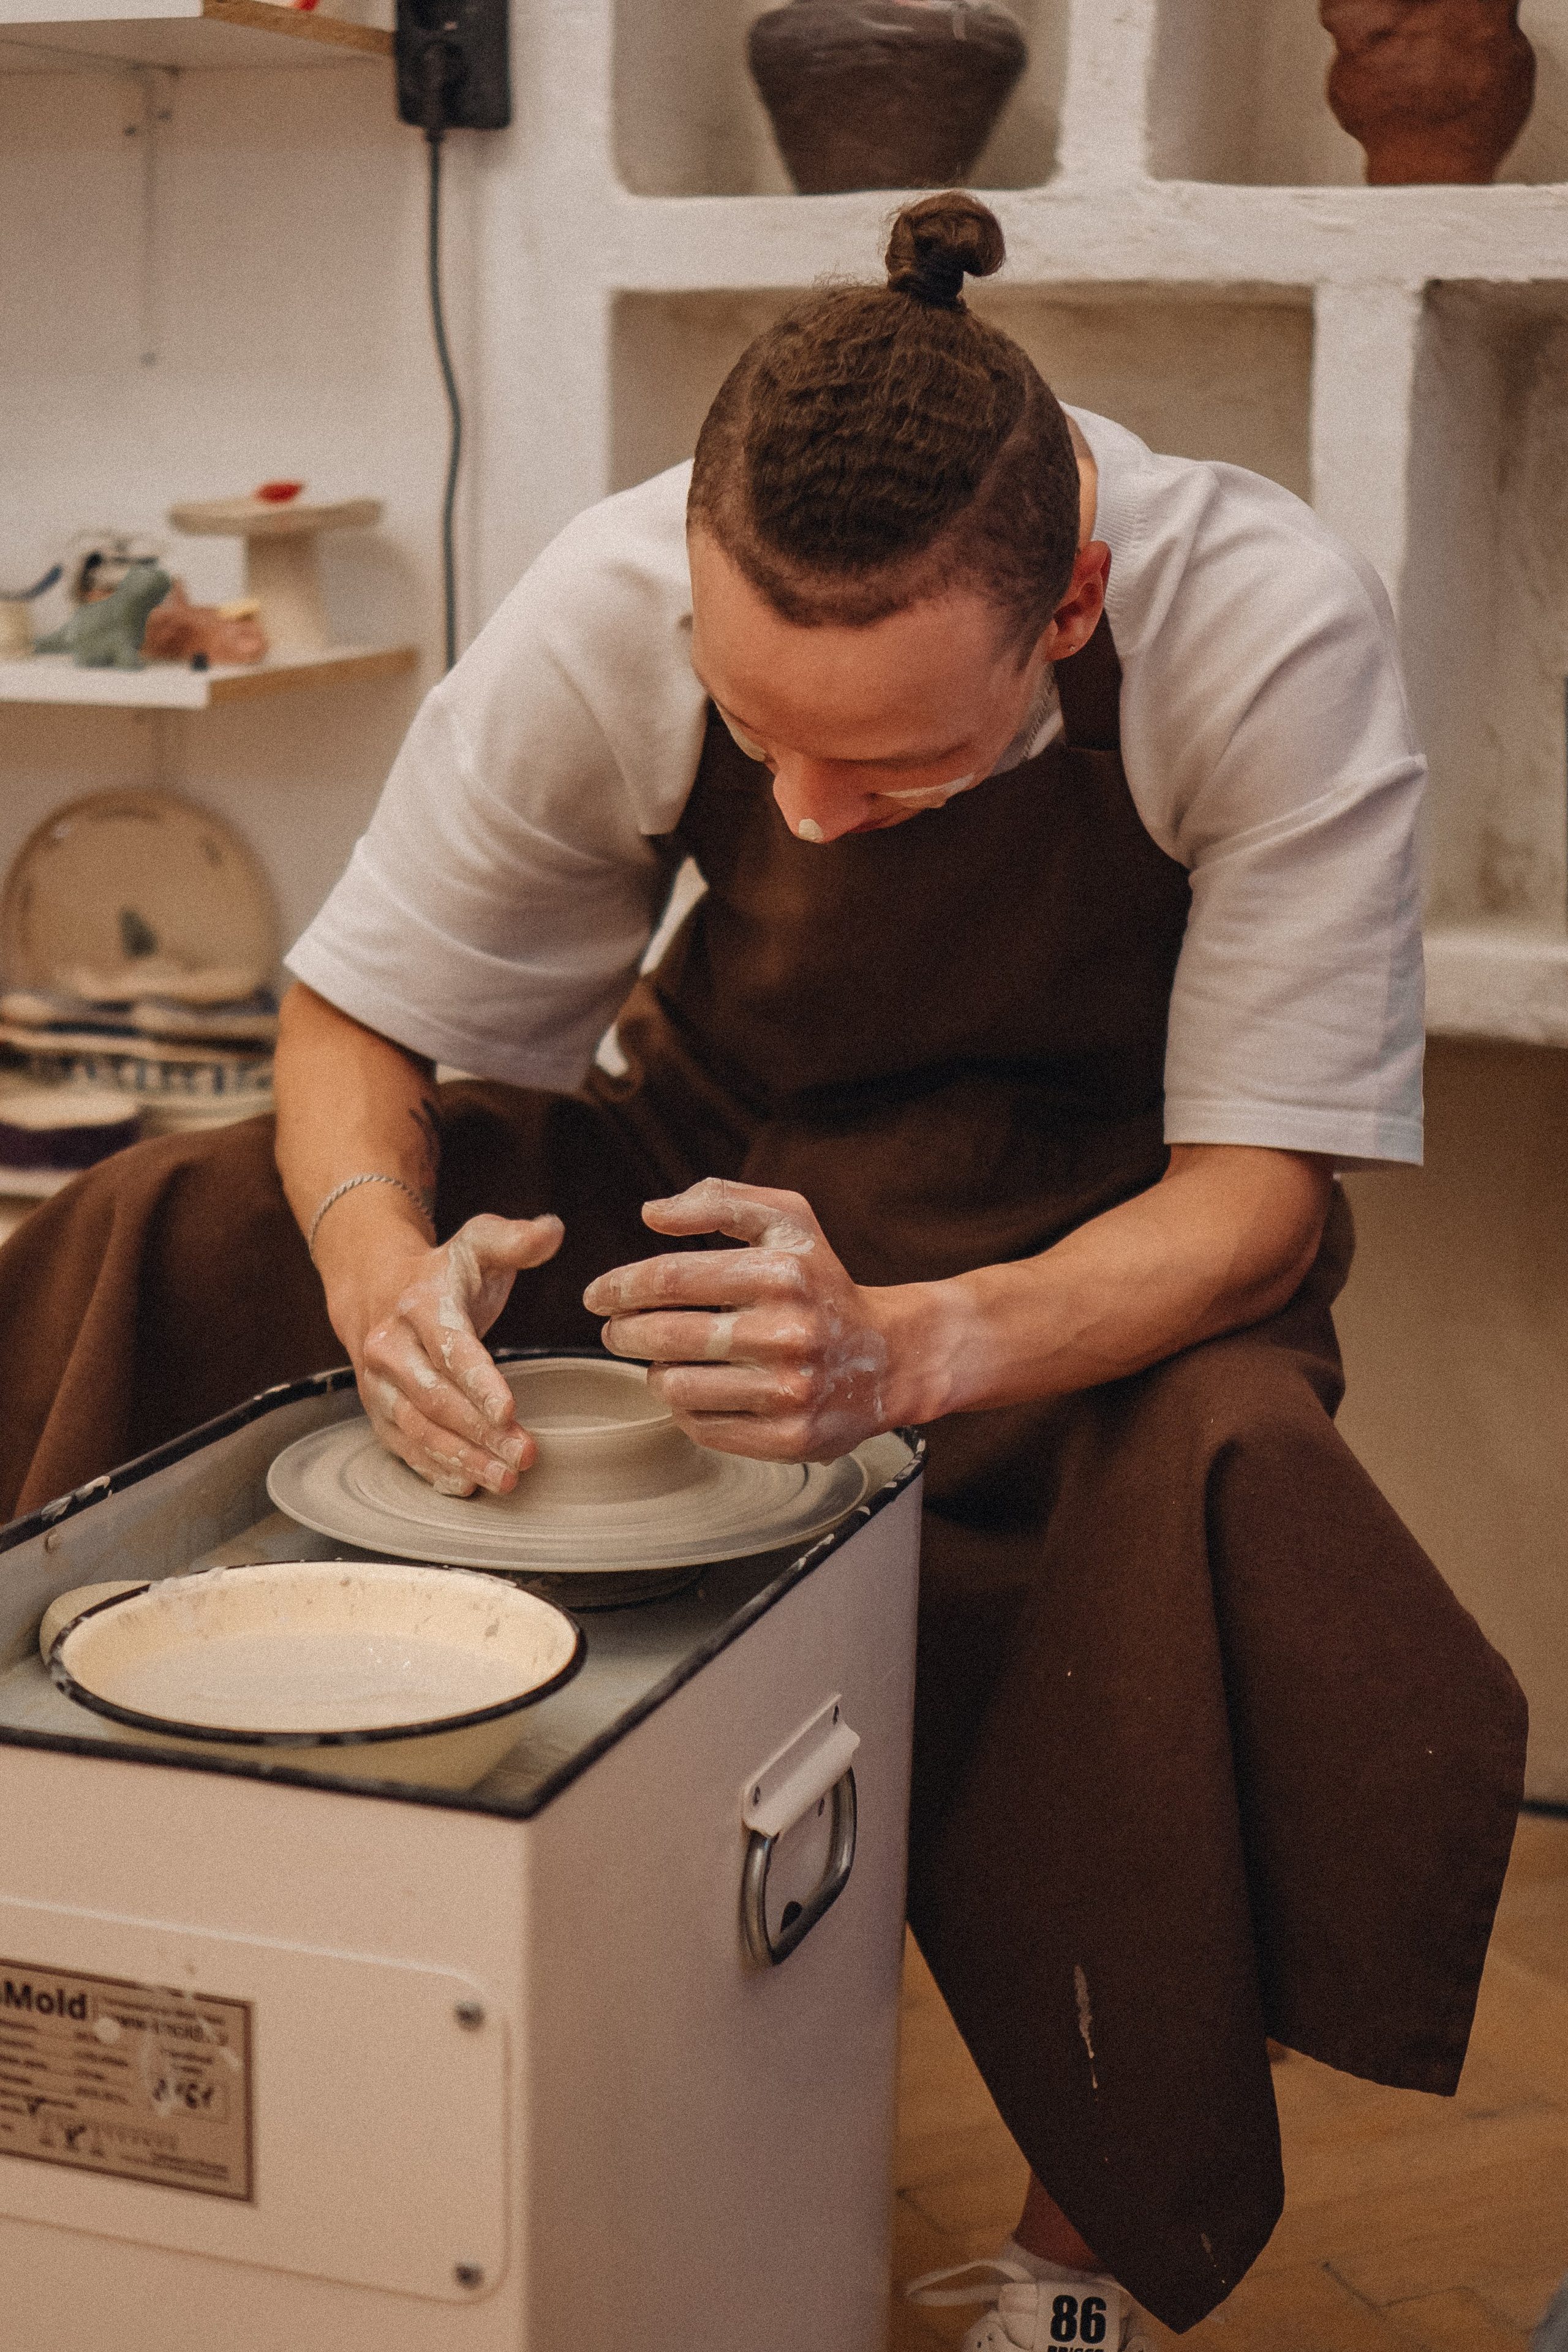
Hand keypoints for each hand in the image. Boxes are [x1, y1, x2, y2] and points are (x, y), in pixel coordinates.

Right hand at [350, 1212, 563, 1494]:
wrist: (372, 1287)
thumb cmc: (440, 1272)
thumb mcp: (477, 1243)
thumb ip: (516, 1239)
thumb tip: (553, 1230)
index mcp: (420, 1304)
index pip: (452, 1348)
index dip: (480, 1382)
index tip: (510, 1410)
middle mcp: (391, 1347)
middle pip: (436, 1398)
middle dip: (480, 1433)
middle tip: (525, 1457)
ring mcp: (379, 1385)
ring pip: (418, 1429)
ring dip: (461, 1459)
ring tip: (505, 1480)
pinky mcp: (377, 1412)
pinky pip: (403, 1447)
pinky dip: (433, 1470)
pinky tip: (467, 1487)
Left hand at [582, 1179, 894, 1461]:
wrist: (890, 1358)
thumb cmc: (822, 1282)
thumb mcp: (788, 1221)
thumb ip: (720, 1201)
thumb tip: (651, 1213)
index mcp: (783, 1272)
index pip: (672, 1278)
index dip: (621, 1286)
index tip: (597, 1295)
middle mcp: (789, 1332)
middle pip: (666, 1336)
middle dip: (624, 1332)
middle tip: (615, 1331)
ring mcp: (791, 1390)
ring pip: (676, 1386)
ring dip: (655, 1372)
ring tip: (664, 1360)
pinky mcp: (790, 1438)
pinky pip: (702, 1426)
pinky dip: (686, 1409)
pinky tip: (699, 1391)